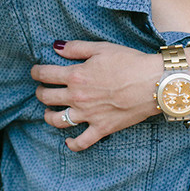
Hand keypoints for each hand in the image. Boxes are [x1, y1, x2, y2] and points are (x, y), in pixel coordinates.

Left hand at [31, 40, 162, 150]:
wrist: (153, 83)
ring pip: (57, 121)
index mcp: (76, 76)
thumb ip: (76, 48)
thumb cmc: (130, 62)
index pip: (45, 75)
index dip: (36, 72)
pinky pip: (81, 142)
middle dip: (40, 92)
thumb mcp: (102, 48)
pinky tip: (68, 142)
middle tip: (42, 89)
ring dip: (48, 116)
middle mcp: (77, 97)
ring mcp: (88, 115)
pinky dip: (72, 144)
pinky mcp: (101, 128)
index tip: (35, 72)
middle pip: (47, 98)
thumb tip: (56, 46)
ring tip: (49, 112)